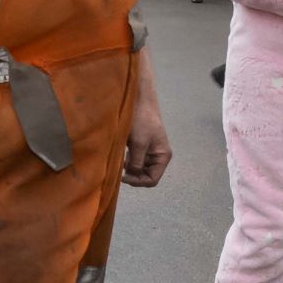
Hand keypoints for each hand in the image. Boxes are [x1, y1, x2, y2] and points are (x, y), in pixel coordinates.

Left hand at [124, 68, 172, 187]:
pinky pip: (135, 161)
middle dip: (134, 176)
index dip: (138, 181)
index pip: (152, 179)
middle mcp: (158, 156)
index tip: (123, 177)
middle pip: (146, 176)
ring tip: (120, 162)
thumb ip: (136, 163)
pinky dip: (128, 162)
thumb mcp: (139, 144)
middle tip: (120, 171)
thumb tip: (131, 176)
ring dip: (130, 169)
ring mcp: (150, 152)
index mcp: (163, 157)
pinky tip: (121, 156)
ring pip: (140, 169)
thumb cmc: (141, 121)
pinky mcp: (141, 146)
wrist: (139, 101)